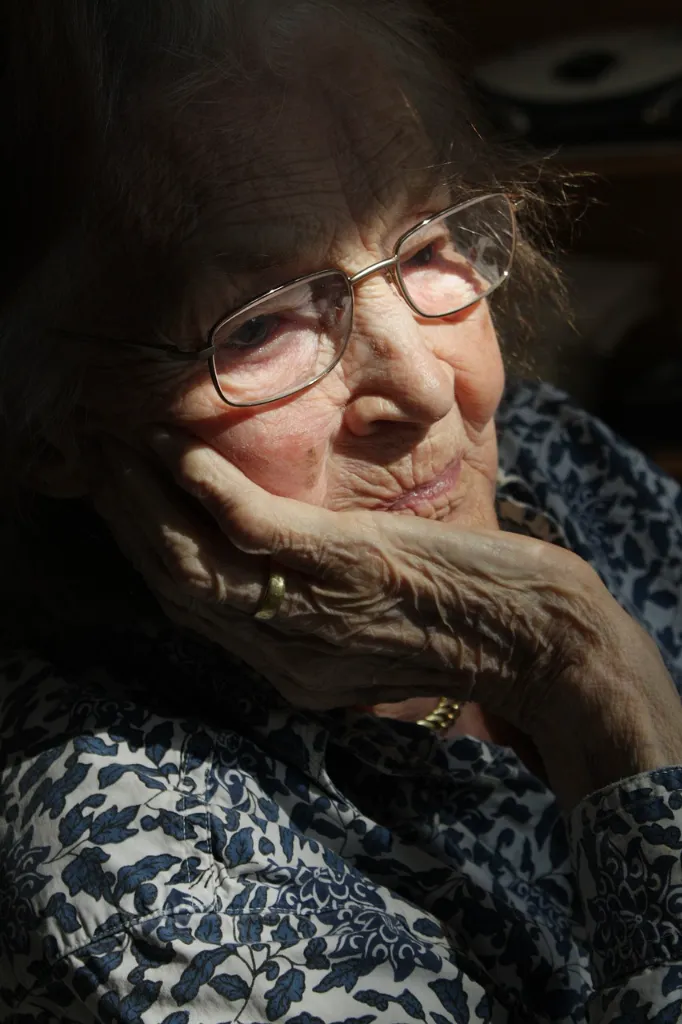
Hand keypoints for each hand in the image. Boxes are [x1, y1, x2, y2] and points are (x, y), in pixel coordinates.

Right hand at [91, 428, 681, 807]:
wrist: (542, 643)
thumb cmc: (463, 623)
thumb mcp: (372, 630)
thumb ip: (316, 608)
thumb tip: (275, 559)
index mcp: (288, 667)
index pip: (190, 607)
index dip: (143, 549)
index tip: (115, 498)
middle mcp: (284, 653)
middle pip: (176, 586)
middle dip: (124, 519)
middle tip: (90, 459)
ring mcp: (312, 615)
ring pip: (195, 563)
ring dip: (145, 501)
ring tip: (113, 447)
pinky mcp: (348, 571)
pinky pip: (253, 533)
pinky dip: (206, 491)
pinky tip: (177, 453)